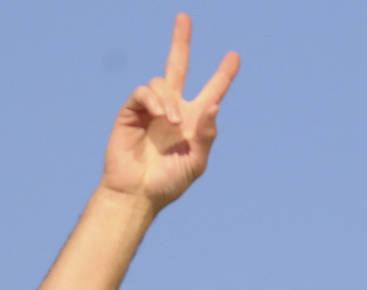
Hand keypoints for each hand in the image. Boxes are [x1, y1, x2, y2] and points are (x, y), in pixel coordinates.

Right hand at [99, 13, 239, 210]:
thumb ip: (207, 135)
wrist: (139, 193)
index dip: (223, 74)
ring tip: (172, 123)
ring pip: (161, 82)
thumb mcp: (197, 161)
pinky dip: (154, 100)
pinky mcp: (131, 112)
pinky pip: (143, 92)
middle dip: (180, 41)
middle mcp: (172, 109)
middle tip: (184, 17)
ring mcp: (150, 108)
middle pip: (177, 65)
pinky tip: (161, 116)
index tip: (235, 56)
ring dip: (169, 100)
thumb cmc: (169, 182)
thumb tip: (215, 105)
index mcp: (193, 120)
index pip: (212, 90)